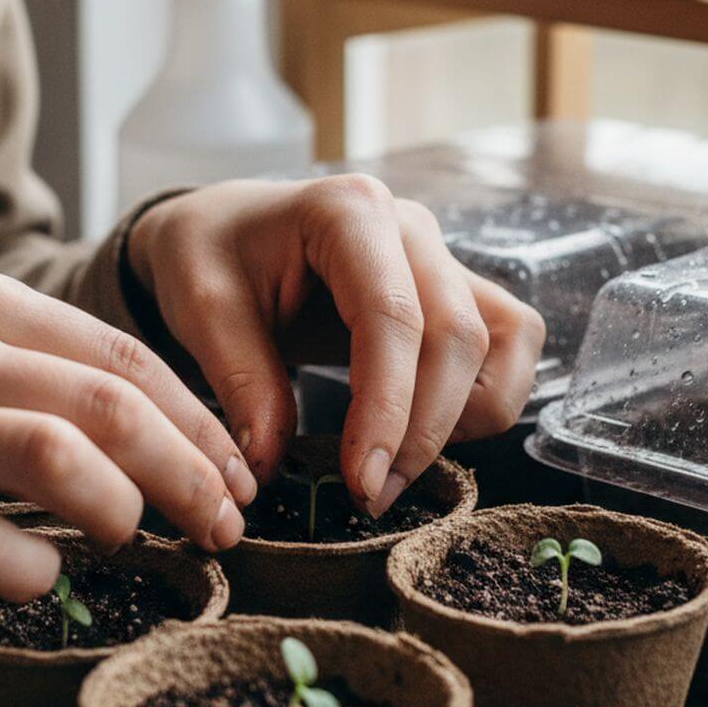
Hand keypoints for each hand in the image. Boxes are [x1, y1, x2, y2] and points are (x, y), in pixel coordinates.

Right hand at [0, 262, 254, 600]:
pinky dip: (32, 568)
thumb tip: (140, 420)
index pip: (121, 354)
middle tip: (227, 521)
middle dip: (192, 471)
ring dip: (124, 509)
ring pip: (57, 458)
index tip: (236, 468)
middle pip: (110, 405)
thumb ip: (23, 359)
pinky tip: (42, 574)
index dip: (198, 418)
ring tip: (140, 538)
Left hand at [128, 175, 545, 515]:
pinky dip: (482, 398)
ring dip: (464, 418)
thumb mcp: (201, 308)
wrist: (223, 228)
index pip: (393, 317)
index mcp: (348, 212)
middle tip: (370, 494)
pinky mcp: (452, 291)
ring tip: (396, 467)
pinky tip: (420, 432)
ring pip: (499, 342)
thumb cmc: (209, 252)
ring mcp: (440, 256)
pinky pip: (506, 344)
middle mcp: (410, 227)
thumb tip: (272, 464)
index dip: (387, 407)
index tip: (361, 479)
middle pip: (458, 336)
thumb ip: (240, 380)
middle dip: (423, 430)